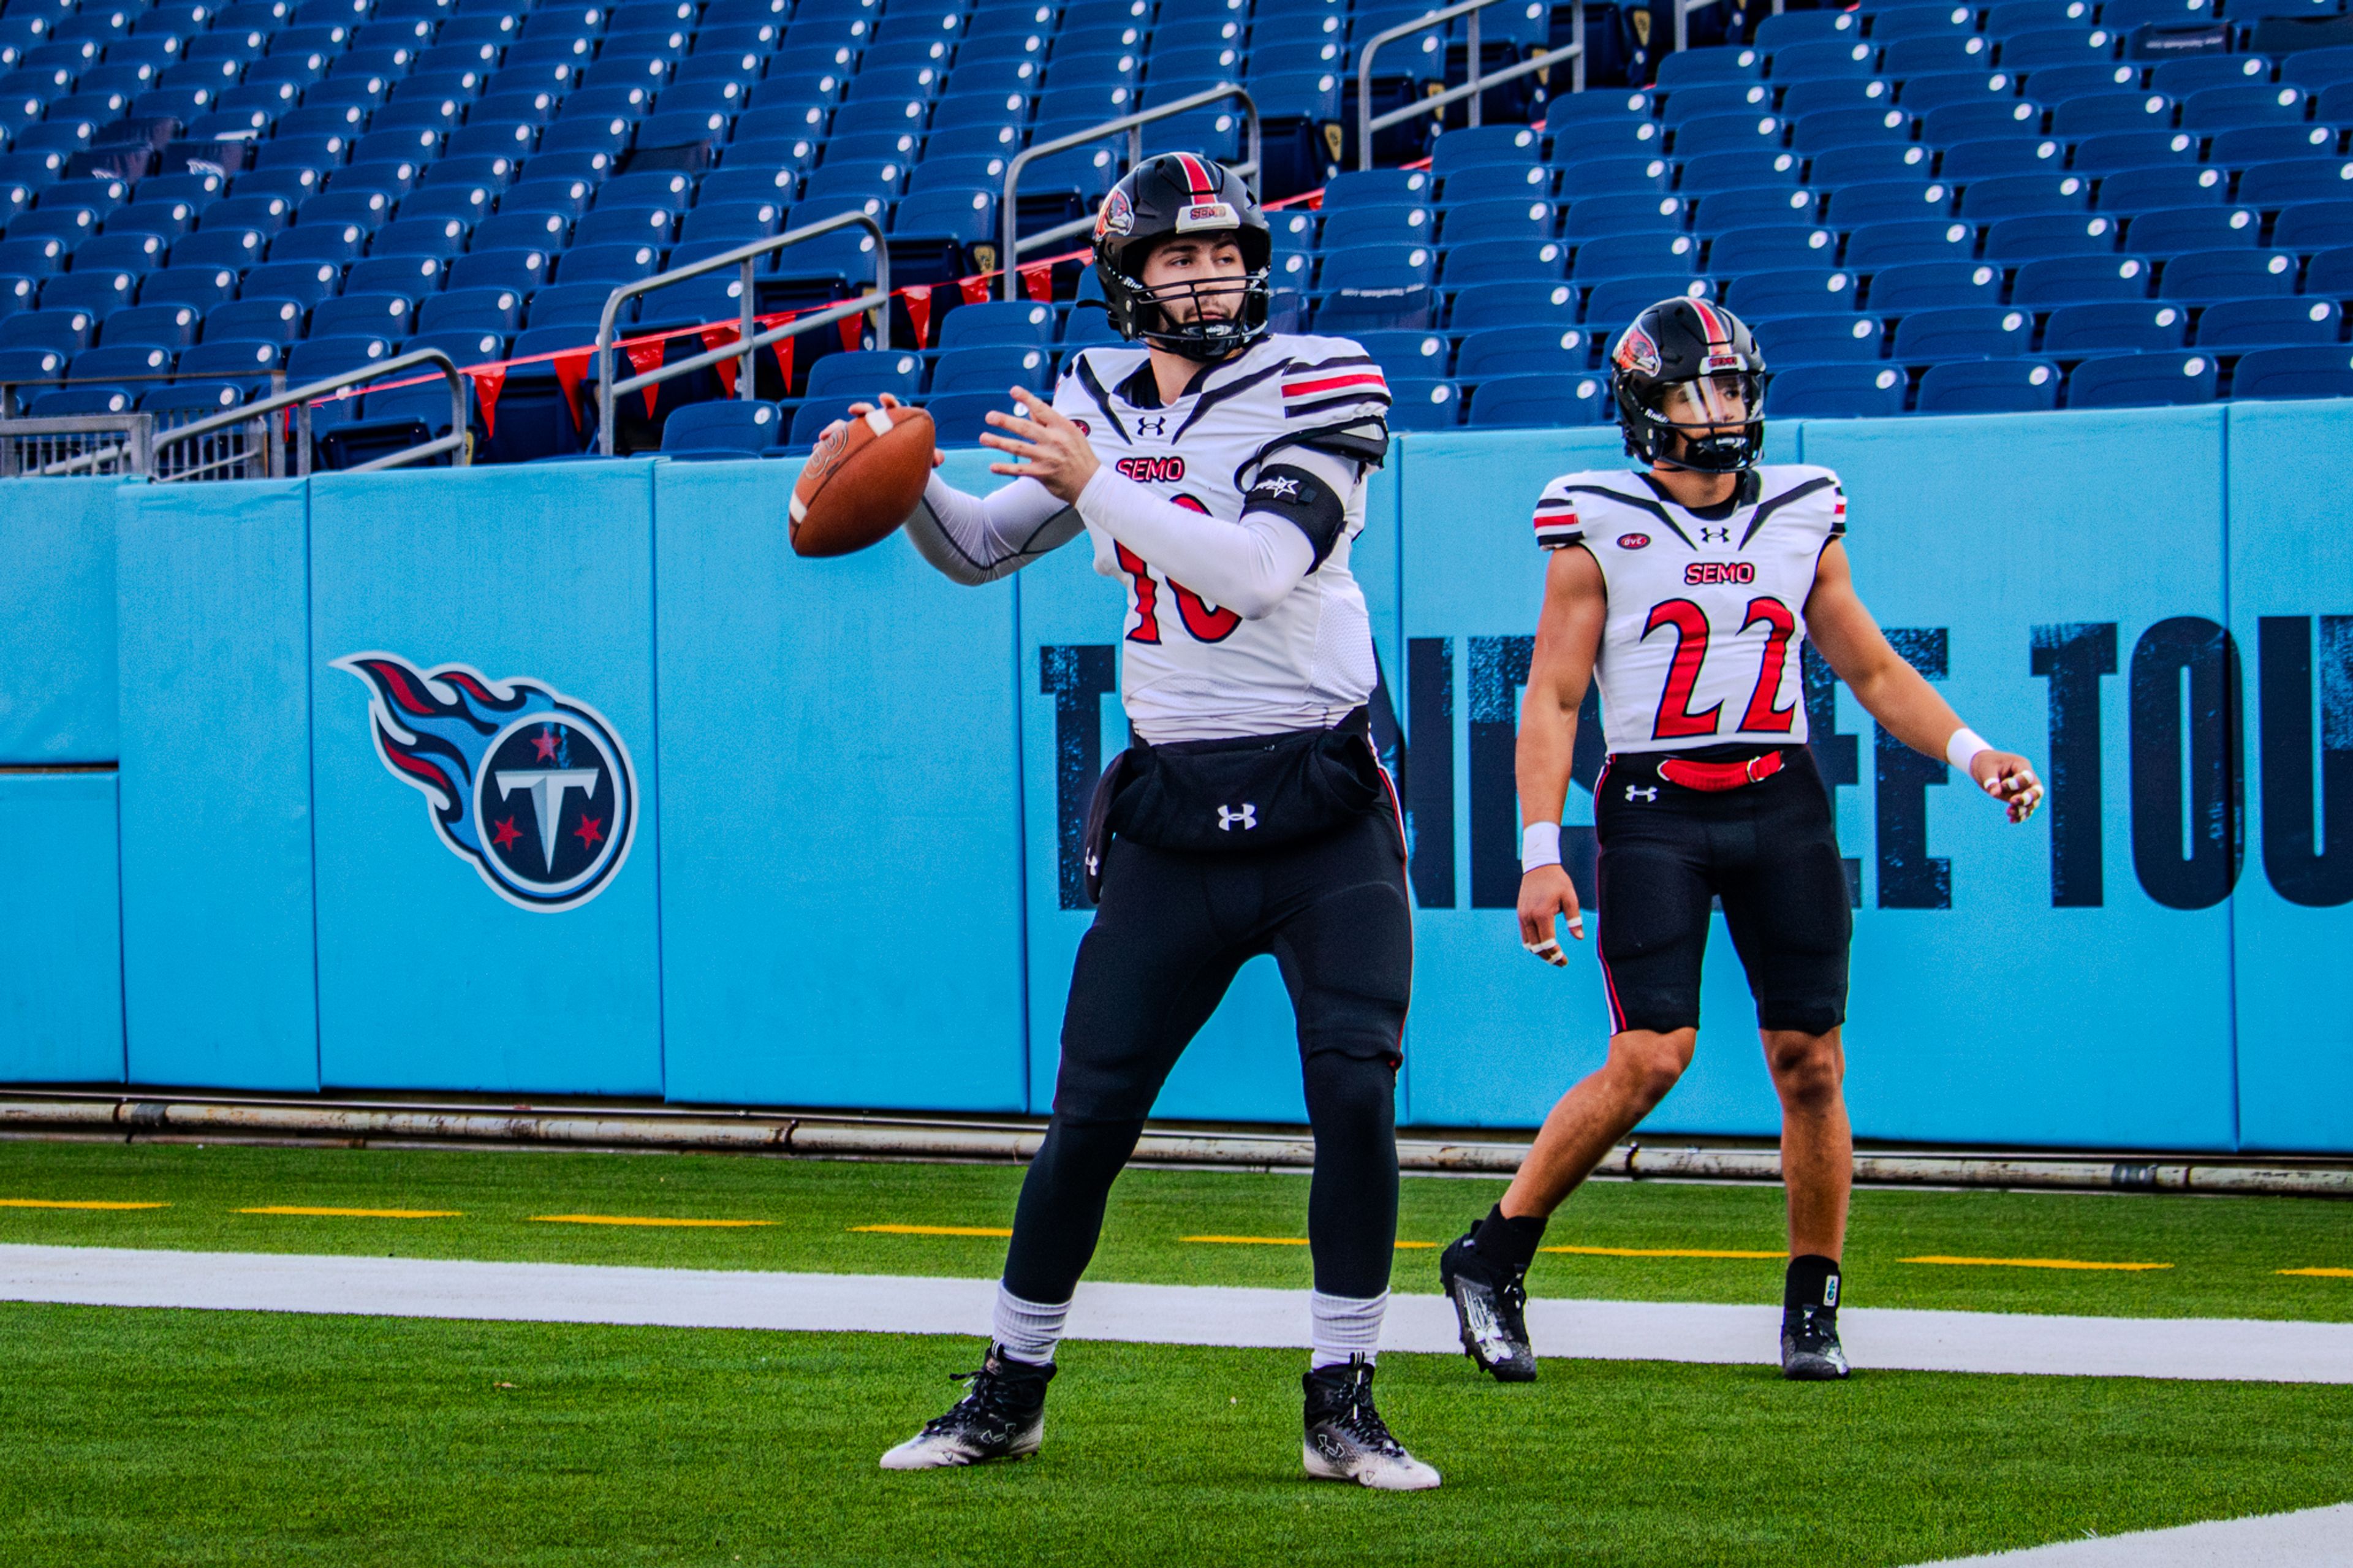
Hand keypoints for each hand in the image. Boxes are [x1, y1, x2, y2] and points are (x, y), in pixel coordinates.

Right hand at [825, 394, 944, 467]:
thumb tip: (940, 459)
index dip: (888, 402)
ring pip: (845, 427)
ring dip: (834, 428)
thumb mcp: (920, 461)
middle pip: (866, 413)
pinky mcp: (847, 448)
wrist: (893, 472)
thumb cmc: (908, 461)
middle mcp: (874, 426)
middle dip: (860, 410)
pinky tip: (816, 450)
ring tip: (824, 435)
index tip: (884, 398)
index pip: (891, 409)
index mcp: (893, 424)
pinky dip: (825, 446)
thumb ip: (930, 457)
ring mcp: (859, 436)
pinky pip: (834, 445)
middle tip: (853, 411)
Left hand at [979, 385, 1098, 503]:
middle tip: (990, 416)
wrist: (1090, 483)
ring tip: (983, 438)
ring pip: (1019, 448)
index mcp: (1062, 427)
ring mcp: (1047, 458)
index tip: (1013, 391)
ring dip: (999, 442)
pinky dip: (1005, 469)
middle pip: (1026, 428)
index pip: (1042, 410)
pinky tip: (993, 466)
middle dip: (1006, 421)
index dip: (1027, 399)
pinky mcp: (1042, 474)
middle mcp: (1054, 441)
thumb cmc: (1080, 455)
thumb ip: (1049, 421)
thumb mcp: (1071, 433)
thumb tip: (1030, 408)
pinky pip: (1020, 470)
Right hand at [1517, 864, 1584, 966]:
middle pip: (1536, 947)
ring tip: (1552, 956)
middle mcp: (1529, 917)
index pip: (1548, 943)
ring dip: (1540, 953)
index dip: (1556, 955)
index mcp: (1542, 914)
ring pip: (1528, 943)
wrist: (1539, 867)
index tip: (1565, 961)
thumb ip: (1574, 919)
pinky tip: (1544, 945)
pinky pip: (1524, 935)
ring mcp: (1522, 916)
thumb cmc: (1558, 882)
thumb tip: (1579, 937)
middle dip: (1548, 958)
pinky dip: (1533, 944)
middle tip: (1560, 963)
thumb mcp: (1570, 898)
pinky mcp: (1520, 914)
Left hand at [1970, 750, 2043, 822]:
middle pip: (2037, 790)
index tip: (2002, 785)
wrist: (1983, 767)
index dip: (2016, 783)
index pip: (2027, 776)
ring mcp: (2024, 789)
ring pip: (2033, 803)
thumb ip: (1991, 781)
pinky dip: (2021, 816)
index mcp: (2021, 765)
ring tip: (2008, 812)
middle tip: (2013, 801)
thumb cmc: (1985, 764)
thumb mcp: (1985, 769)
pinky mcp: (2019, 798)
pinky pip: (2026, 810)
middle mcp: (2026, 778)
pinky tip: (2011, 820)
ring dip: (2022, 809)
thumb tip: (1995, 794)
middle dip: (2028, 798)